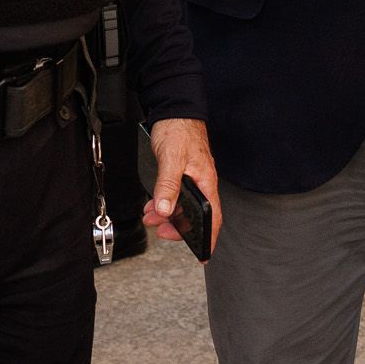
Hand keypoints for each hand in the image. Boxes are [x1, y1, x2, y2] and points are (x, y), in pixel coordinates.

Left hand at [143, 118, 220, 256]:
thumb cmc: (179, 130)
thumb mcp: (172, 159)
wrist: (174, 110)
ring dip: (167, 215)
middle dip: (179, 228)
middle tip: (162, 232)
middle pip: (196, 215)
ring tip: (151, 217)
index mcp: (206, 182)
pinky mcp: (182, 174)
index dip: (210, 237)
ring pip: (183, 206)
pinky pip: (174, 196)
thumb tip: (166, 210)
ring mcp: (192, 179)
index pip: (213, 216)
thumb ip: (168, 185)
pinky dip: (164, 203)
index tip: (203, 254)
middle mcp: (202, 183)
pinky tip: (153, 204)